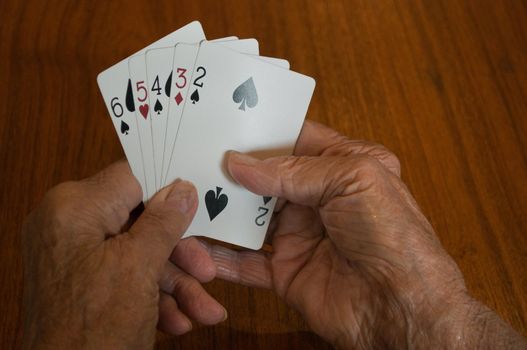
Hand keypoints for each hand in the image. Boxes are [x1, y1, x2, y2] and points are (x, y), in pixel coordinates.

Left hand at [23, 161, 225, 349]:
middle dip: (177, 253)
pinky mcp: (82, 282)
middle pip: (139, 222)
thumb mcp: (139, 268)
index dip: (169, 189)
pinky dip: (152, 298)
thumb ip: (164, 222)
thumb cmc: (92, 330)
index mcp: (73, 208)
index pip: (130, 178)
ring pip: (136, 254)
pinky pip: (124, 276)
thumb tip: (182, 188)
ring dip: (174, 284)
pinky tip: (176, 321)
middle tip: (206, 270)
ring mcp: (74, 257)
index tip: (200, 201)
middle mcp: (68, 227)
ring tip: (202, 311)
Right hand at [193, 121, 525, 347]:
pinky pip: (245, 261)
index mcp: (342, 166)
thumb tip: (240, 163)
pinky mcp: (286, 270)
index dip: (262, 132)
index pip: (294, 140)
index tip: (224, 123)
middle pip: (265, 178)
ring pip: (249, 218)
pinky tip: (196, 246)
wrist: (400, 307)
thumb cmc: (394, 237)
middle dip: (233, 170)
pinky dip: (221, 256)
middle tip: (194, 158)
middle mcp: (319, 198)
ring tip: (187, 197)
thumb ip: (293, 171)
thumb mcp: (351, 180)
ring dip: (221, 211)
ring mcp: (300, 234)